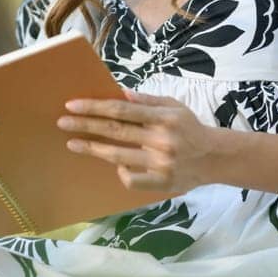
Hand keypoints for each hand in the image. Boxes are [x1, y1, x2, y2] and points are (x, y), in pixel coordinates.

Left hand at [57, 87, 221, 191]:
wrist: (215, 158)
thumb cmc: (190, 128)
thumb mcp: (173, 106)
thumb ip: (147, 101)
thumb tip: (119, 93)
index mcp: (163, 118)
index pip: (121, 110)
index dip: (94, 107)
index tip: (72, 105)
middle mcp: (161, 140)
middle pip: (115, 131)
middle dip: (85, 125)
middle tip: (62, 122)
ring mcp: (160, 163)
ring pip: (118, 155)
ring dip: (92, 148)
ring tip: (73, 143)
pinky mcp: (161, 183)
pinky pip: (131, 179)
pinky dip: (120, 171)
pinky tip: (113, 163)